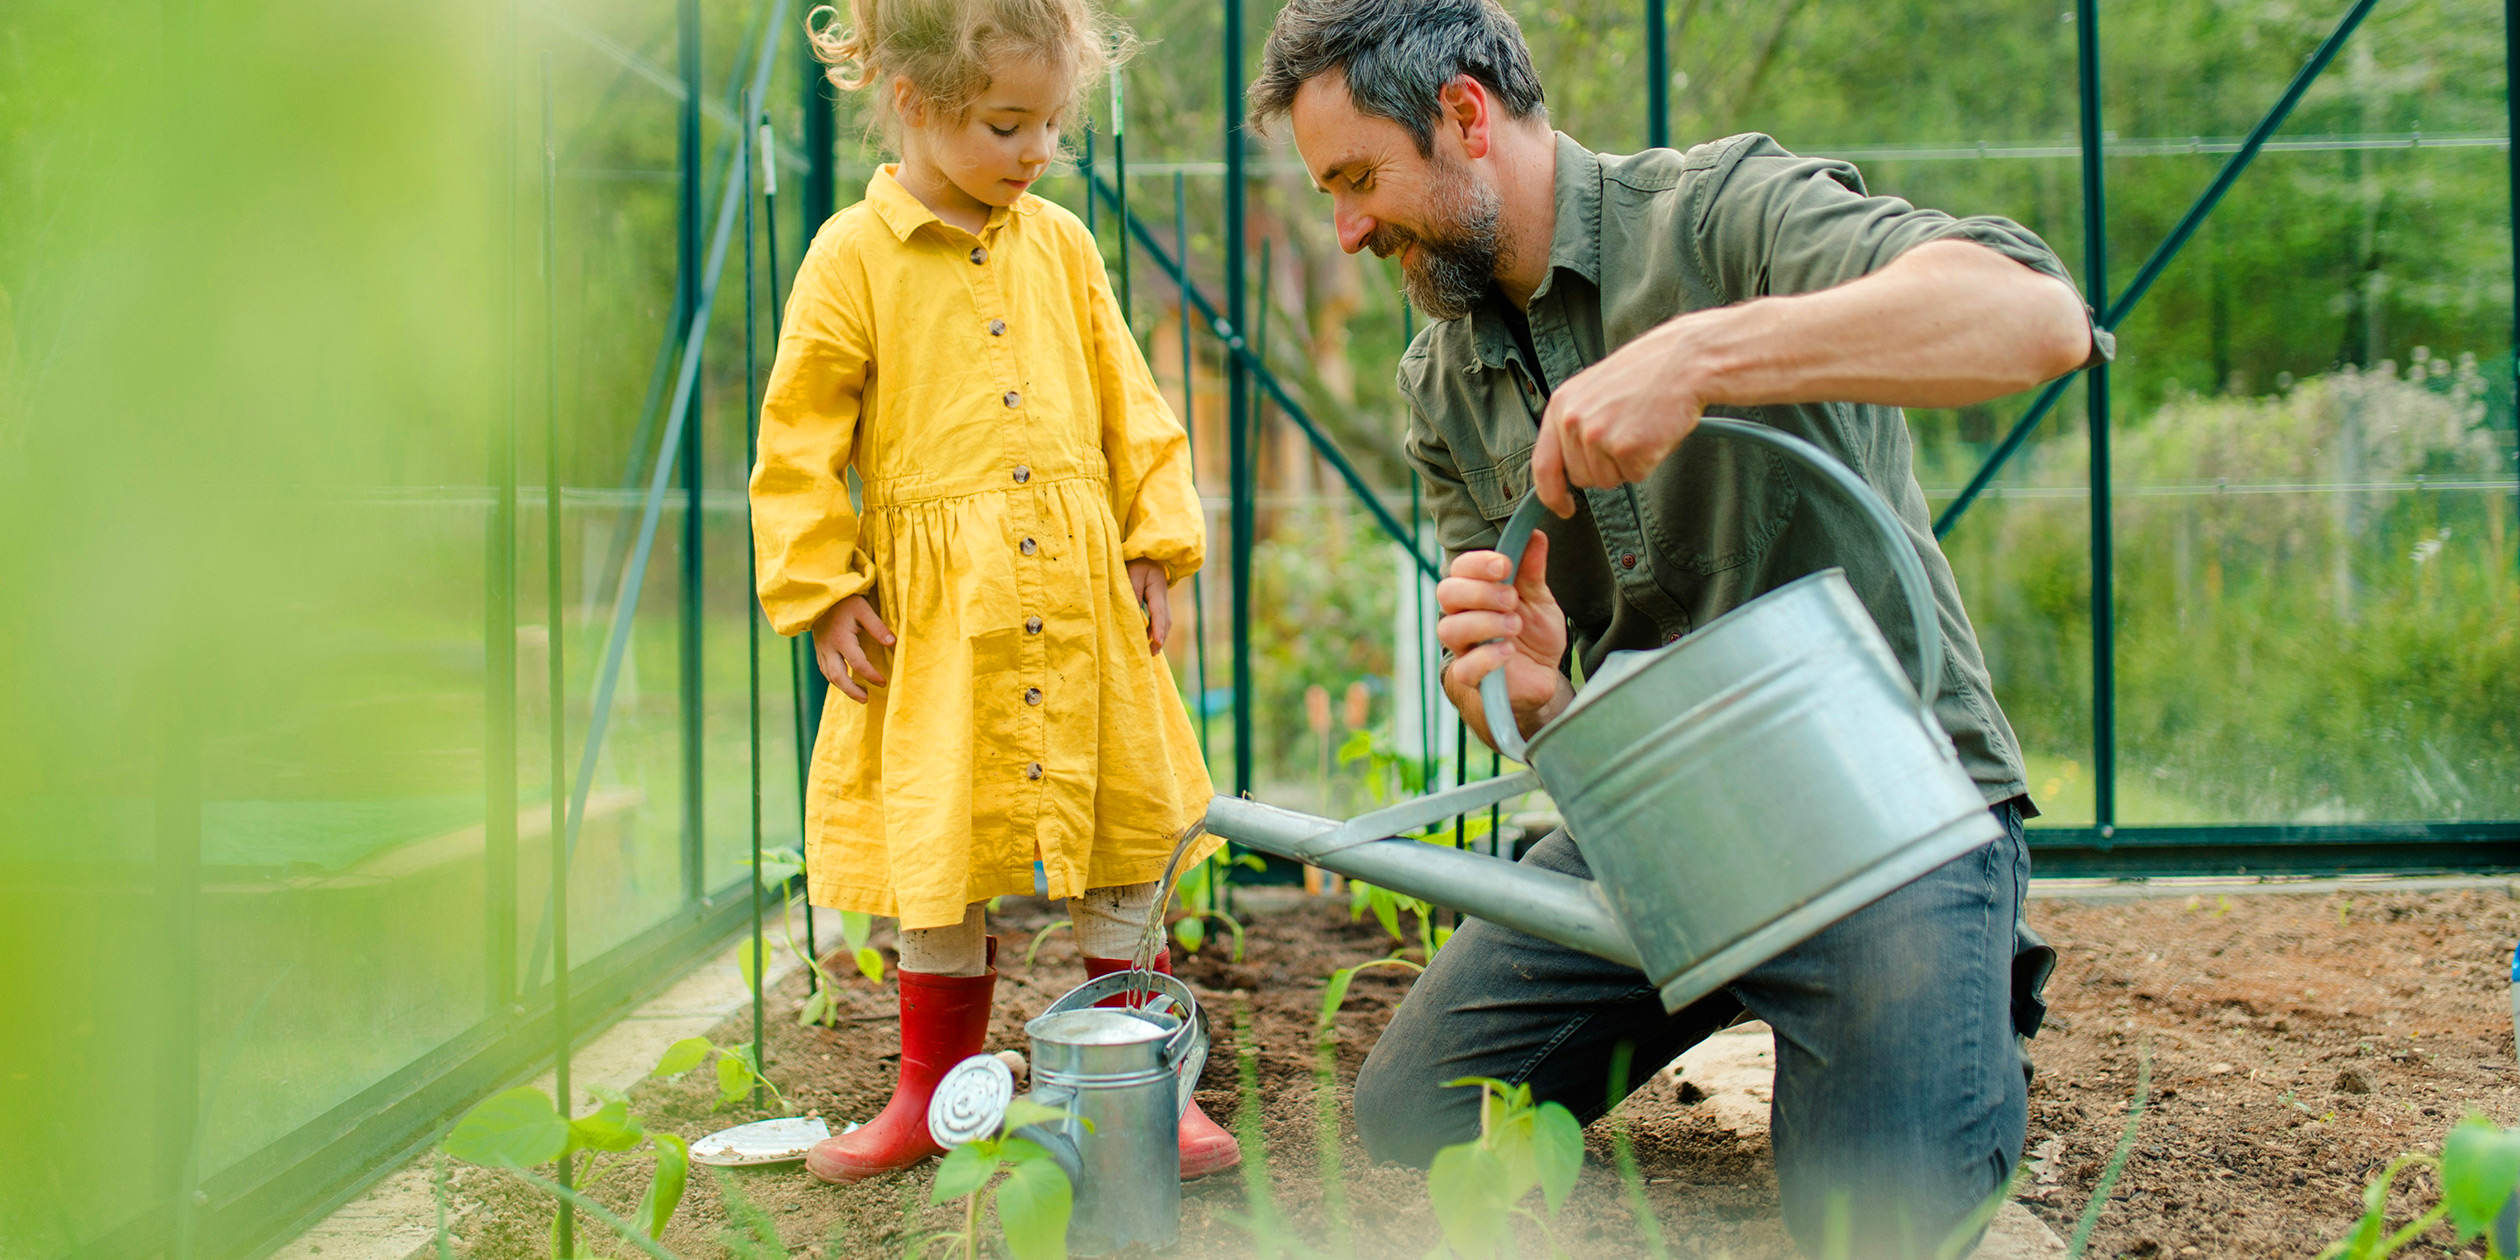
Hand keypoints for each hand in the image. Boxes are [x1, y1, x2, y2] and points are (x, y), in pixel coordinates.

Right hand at [811, 594, 894, 702]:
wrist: (820, 597)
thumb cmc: (845, 602)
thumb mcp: (863, 609)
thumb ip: (877, 627)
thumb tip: (892, 642)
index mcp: (841, 639)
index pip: (857, 663)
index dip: (871, 675)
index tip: (883, 682)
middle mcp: (828, 648)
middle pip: (837, 677)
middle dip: (852, 691)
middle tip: (867, 699)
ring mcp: (821, 650)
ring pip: (829, 676)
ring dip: (844, 688)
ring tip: (860, 696)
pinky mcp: (819, 650)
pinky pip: (825, 670)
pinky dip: (835, 680)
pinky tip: (847, 684)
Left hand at [1127, 559, 1170, 654]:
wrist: (1148, 556)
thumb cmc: (1138, 563)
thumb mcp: (1133, 573)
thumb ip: (1133, 592)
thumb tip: (1133, 612)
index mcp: (1158, 591)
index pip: (1159, 613)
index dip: (1158, 628)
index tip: (1157, 642)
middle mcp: (1163, 599)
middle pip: (1165, 621)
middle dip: (1160, 638)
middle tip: (1151, 653)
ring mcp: (1162, 602)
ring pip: (1164, 622)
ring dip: (1160, 636)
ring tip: (1151, 652)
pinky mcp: (1158, 604)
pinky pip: (1160, 620)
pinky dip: (1157, 631)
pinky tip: (1150, 640)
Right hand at [1435, 530, 1572, 747]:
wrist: (1544, 675)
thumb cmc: (1534, 634)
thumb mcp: (1540, 599)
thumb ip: (1533, 570)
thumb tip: (1535, 534)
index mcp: (1476, 593)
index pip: (1459, 570)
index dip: (1476, 564)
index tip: (1505, 565)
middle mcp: (1463, 616)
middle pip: (1446, 594)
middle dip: (1479, 591)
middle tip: (1511, 599)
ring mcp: (1464, 648)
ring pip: (1450, 629)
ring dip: (1485, 623)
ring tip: (1514, 625)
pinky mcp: (1473, 678)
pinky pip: (1464, 668)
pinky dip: (1487, 657)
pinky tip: (1509, 651)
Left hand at [1530, 319, 1709, 517]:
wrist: (1684, 360)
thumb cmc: (1646, 373)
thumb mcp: (1593, 390)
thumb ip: (1575, 424)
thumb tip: (1568, 467)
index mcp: (1561, 405)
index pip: (1543, 464)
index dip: (1551, 494)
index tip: (1563, 507)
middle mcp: (1573, 421)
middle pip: (1581, 478)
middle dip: (1605, 468)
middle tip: (1629, 434)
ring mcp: (1598, 436)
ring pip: (1607, 480)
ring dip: (1628, 464)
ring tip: (1642, 428)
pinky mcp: (1627, 448)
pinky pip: (1635, 476)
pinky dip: (1649, 461)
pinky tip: (1655, 432)